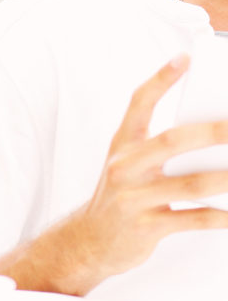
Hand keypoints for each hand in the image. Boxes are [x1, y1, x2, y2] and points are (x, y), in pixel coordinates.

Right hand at [0, 54, 227, 295]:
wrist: (88, 241)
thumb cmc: (119, 195)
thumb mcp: (127, 164)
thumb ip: (158, 147)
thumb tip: (211, 133)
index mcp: (122, 145)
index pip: (140, 104)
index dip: (161, 80)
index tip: (185, 59)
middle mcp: (125, 167)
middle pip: (171, 142)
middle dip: (210, 132)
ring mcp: (133, 198)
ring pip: (188, 185)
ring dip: (224, 178)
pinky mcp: (144, 227)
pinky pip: (190, 220)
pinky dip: (217, 217)